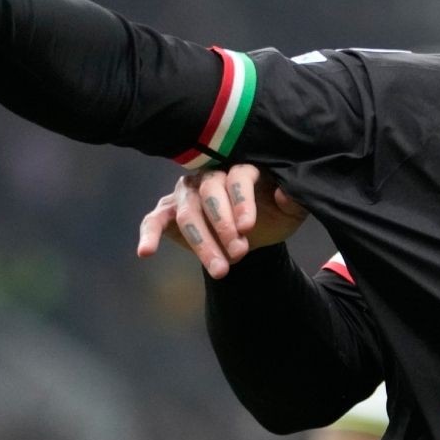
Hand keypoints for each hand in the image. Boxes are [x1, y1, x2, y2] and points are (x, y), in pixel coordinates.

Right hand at [137, 164, 306, 278]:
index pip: (237, 177)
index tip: (248, 228)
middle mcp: (209, 175)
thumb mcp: (290, 212)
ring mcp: (187, 193)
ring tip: (220, 271)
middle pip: (210, 195)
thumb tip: (284, 194)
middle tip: (239, 253)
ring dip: (202, 244)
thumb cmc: (271, 215)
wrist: (252, 235)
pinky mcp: (168, 211)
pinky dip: (148, 235)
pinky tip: (145, 252)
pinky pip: (153, 220)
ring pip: (188, 213)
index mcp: (240, 168)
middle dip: (223, 226)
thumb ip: (293, 202)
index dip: (241, 202)